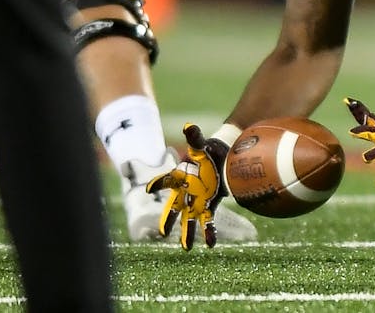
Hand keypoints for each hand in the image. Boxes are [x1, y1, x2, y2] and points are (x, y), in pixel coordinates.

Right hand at [144, 123, 228, 249]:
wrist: (223, 159)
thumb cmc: (208, 153)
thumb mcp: (202, 146)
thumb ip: (195, 138)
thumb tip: (189, 126)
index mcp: (180, 178)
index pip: (166, 181)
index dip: (158, 183)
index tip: (151, 188)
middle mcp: (186, 192)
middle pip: (176, 208)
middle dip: (170, 220)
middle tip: (163, 233)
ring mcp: (197, 200)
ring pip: (190, 219)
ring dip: (188, 233)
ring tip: (186, 248)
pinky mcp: (210, 205)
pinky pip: (208, 221)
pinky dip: (209, 232)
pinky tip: (210, 245)